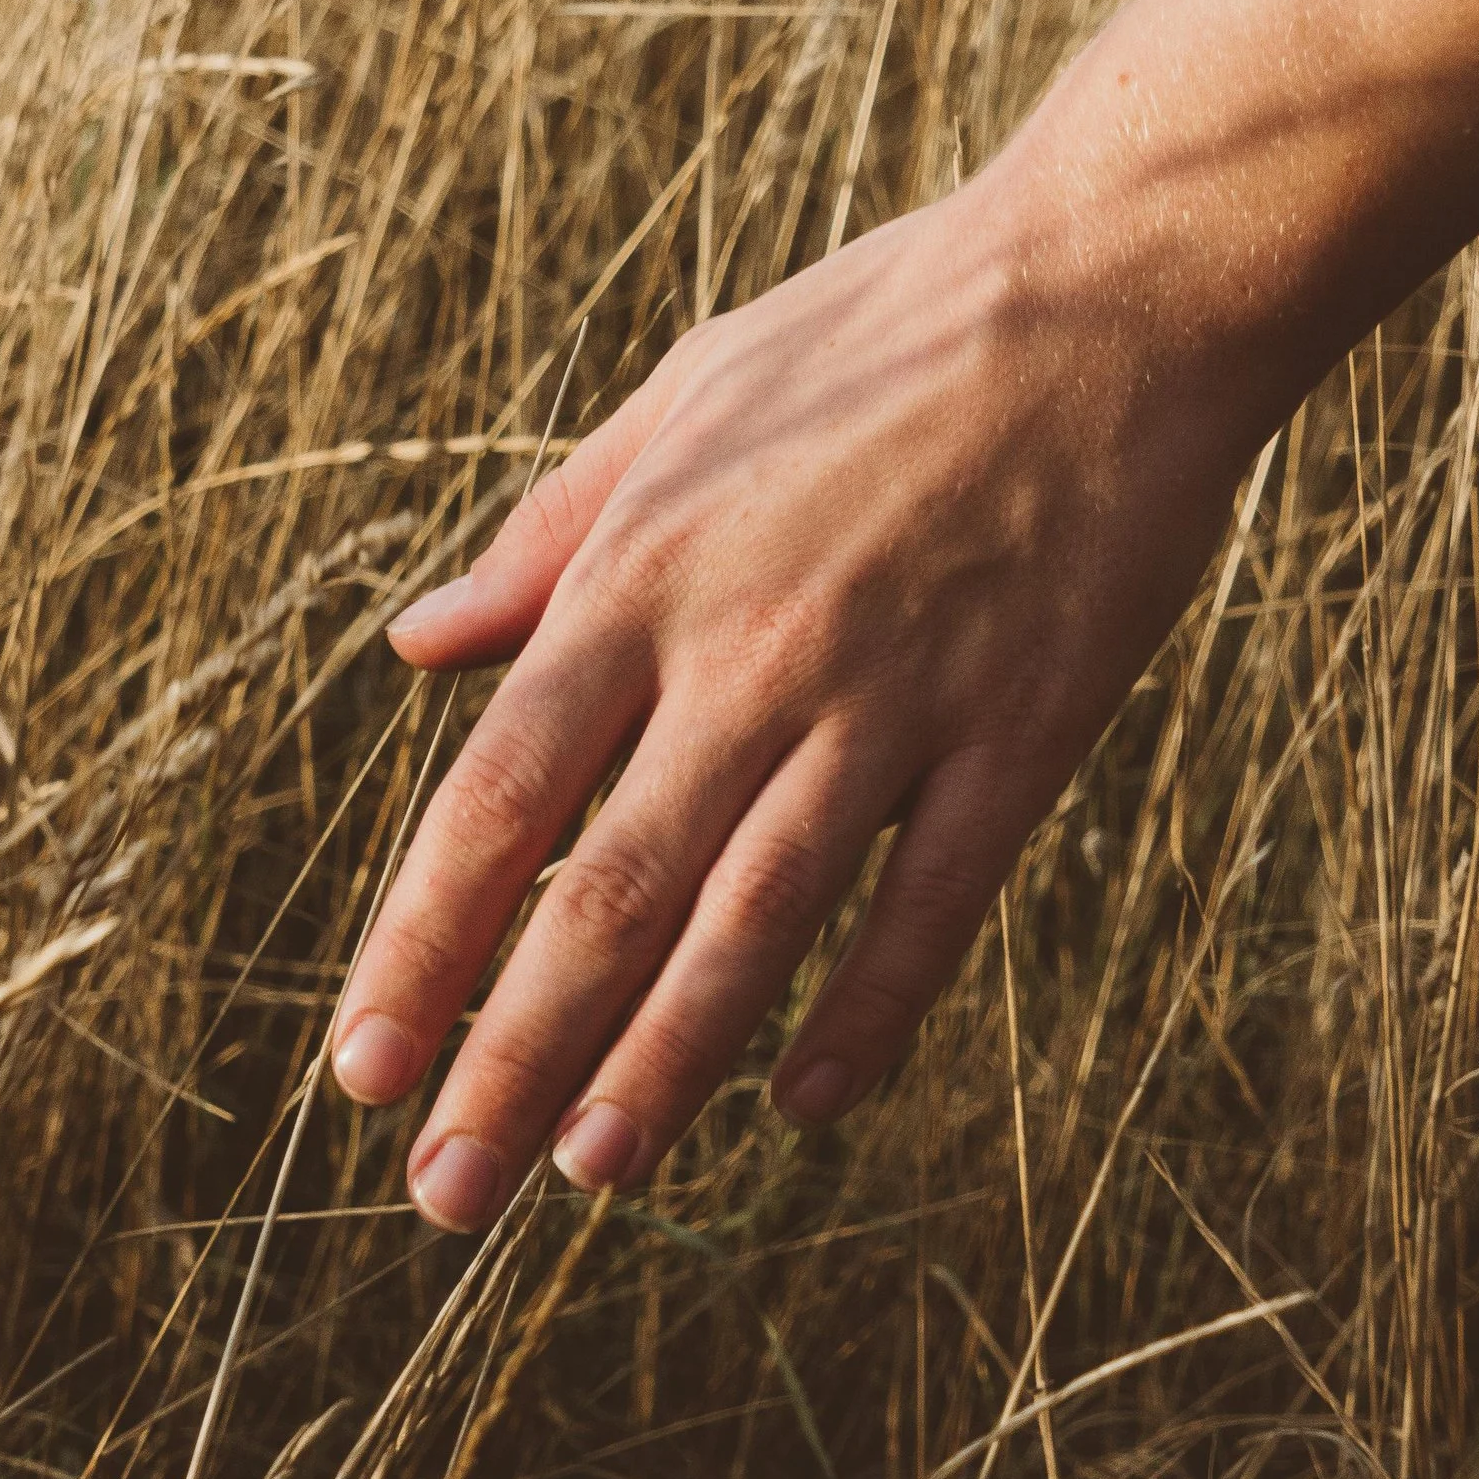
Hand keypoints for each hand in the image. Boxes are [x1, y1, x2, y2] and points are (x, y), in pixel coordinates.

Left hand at [329, 0, 1478, 1226]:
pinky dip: (865, 1012)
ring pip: (754, 925)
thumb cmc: (884, 328)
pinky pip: (930, 907)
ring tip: (590, 1175)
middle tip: (447, 1193)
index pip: (496, 799)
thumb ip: (548, 535)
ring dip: (663, 1065)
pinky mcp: (1023, 732)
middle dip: (512, 1059)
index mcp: (650, 572)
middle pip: (602, 898)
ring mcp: (894, 701)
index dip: (422, 947)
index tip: (363, 1069)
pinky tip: (804, 1102)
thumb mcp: (682, 396)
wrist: (1115, 285)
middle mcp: (752, 654)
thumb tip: (418, 644)